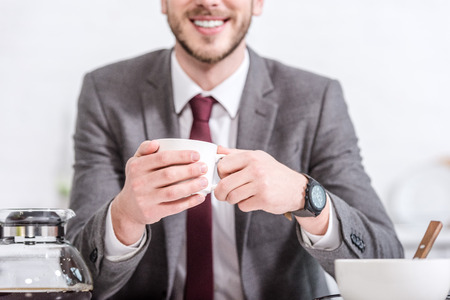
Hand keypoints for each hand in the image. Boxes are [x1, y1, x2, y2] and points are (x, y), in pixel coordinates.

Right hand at [111, 140, 208, 244]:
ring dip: (192, 186)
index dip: (181, 156)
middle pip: (169, 175)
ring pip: (173, 192)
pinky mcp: (152, 213)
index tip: (197, 155)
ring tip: (204, 181)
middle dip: (190, 170)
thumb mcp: (136, 162)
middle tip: (204, 167)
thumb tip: (156, 143)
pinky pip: (174, 207)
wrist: (128, 208)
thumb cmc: (138, 180)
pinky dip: (189, 202)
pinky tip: (200, 197)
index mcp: (137, 167)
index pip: (162, 158)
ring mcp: (145, 199)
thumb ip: (145, 149)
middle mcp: (139, 183)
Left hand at [215, 146, 329, 234]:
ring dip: (233, 200)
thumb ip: (236, 154)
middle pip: (224, 184)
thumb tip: (217, 150)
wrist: (297, 189)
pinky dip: (244, 205)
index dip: (220, 174)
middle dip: (220, 193)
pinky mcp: (264, 199)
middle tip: (223, 195)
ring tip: (241, 196)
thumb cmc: (273, 173)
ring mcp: (260, 184)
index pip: (222, 165)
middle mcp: (256, 169)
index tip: (225, 178)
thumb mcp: (257, 157)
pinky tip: (253, 200)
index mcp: (251, 156)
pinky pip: (242, 206)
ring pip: (232, 197)